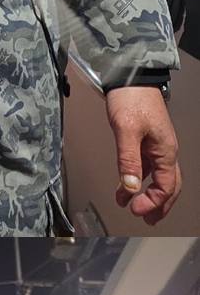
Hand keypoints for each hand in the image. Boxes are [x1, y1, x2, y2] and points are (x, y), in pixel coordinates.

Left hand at [105, 85, 181, 225]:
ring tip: (133, 208)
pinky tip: (124, 187)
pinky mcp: (147, 141)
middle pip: (169, 186)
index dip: (152, 203)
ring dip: (148, 195)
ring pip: (159, 178)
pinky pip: (148, 167)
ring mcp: (157, 146)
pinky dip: (138, 181)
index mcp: (165, 151)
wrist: (130, 74)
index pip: (165, 187)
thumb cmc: (131, 98)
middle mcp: (165, 151)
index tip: (134, 210)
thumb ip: (128, 161)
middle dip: (159, 205)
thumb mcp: (126, 131)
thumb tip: (129, 188)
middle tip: (147, 219)